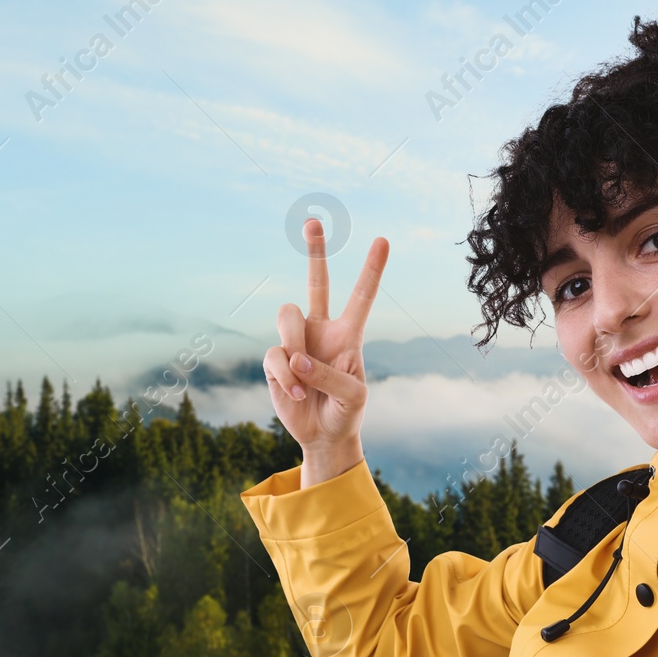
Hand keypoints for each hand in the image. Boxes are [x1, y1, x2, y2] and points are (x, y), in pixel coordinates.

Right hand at [263, 217, 388, 484]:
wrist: (323, 434)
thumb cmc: (346, 411)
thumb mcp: (352, 396)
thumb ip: (329, 374)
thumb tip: (296, 357)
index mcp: (349, 334)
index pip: (361, 296)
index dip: (372, 269)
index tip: (383, 240)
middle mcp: (321, 330)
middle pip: (316, 283)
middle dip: (315, 252)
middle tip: (313, 221)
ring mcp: (296, 342)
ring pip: (287, 316)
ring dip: (295, 343)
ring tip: (304, 379)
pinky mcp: (275, 359)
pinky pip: (274, 353)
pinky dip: (285, 375)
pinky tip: (296, 392)